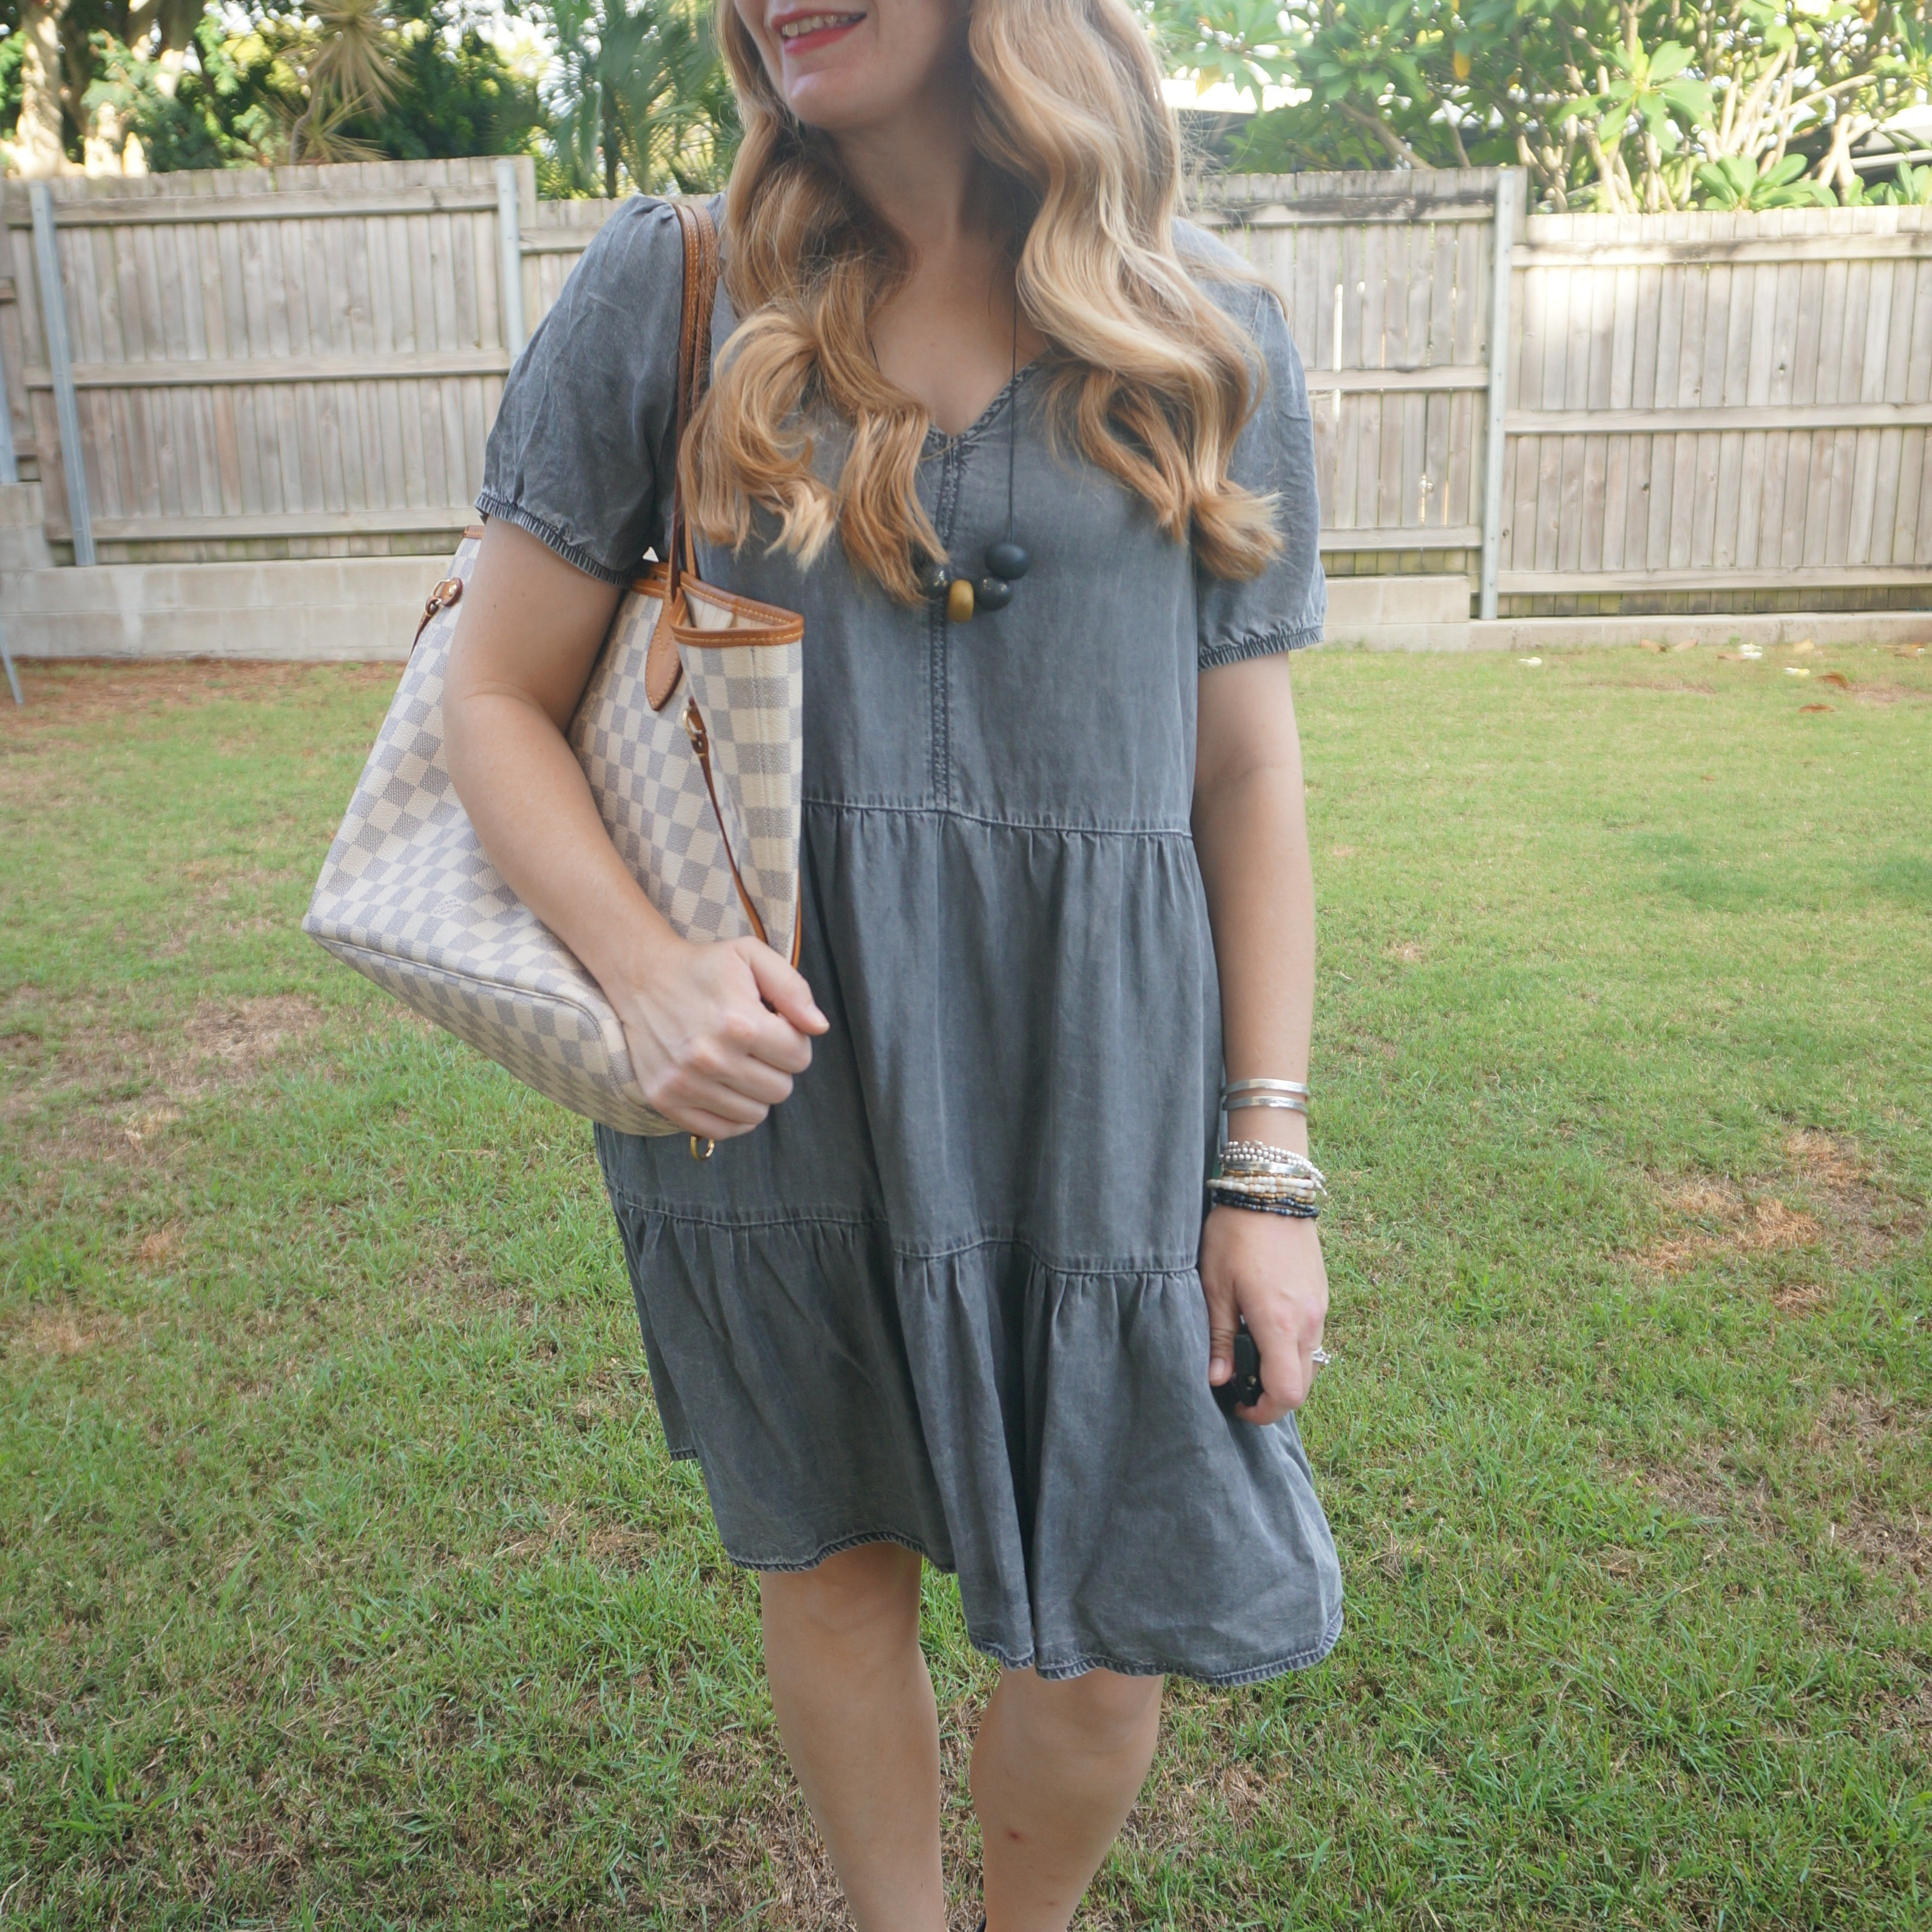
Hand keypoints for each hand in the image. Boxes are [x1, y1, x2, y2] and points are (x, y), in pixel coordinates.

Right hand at [609, 932, 828, 1141]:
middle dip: (776, 1067)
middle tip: (755, 1045)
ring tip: (737, 1062)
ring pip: (755, 1114)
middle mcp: (712, 1059)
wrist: (643, 979)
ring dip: (754, 1091)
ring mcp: (686, 1084)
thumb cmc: (705, 968)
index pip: (799, 1058)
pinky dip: (731, 1115)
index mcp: (739, 1023)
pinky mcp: (666, 1100)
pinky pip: (721, 1131)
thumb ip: (793, 988)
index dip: (793, 1040)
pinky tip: (725, 1087)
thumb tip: (819, 1028)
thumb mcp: (752, 957)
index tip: (774, 1026)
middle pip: (780, 1090)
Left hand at [1199, 1206, 1327, 1422]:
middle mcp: (1309, 1321)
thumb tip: (1218, 1379)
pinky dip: (1292, 1348)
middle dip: (1273, 1396)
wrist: (1271, 1190)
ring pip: (1310, 1361)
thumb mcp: (1215, 1286)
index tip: (1239, 1405)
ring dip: (1285, 1371)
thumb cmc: (1236, 1234)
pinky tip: (1265, 1330)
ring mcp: (1320, 1307)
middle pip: (1303, 1384)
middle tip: (1240, 1385)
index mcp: (1280, 1323)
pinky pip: (1313, 1337)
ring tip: (1250, 1355)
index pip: (1287, 1392)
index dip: (1264, 1411)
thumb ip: (1217, 1337)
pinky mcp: (1321, 1294)